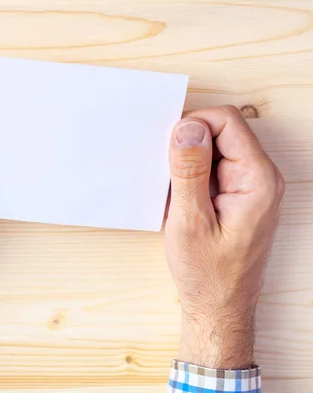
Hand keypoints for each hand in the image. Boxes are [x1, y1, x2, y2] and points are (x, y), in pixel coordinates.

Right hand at [165, 105, 283, 368]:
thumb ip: (189, 171)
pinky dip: (192, 177)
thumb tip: (186, 127)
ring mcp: (251, 186)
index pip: (227, 121)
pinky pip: (213, 168)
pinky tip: (181, 201)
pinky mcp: (239, 196)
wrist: (219, 308)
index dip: (193, 126)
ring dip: (188, 163)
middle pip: (222, 132)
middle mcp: (260, 177)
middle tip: (168, 176)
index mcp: (257, 179)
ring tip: (175, 194)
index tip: (168, 149)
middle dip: (188, 145)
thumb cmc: (208, 274)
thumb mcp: (190, 221)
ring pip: (215, 149)